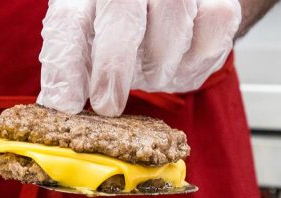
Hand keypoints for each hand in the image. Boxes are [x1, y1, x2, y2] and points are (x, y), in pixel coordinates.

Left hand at [38, 0, 240, 116]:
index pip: (70, 20)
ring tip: (151, 70)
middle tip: (107, 104)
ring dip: (157, 70)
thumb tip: (61, 101)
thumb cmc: (124, 27)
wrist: (174, 8)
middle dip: (113, 64)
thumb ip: (72, 65)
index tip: (64, 104)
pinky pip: (206, 46)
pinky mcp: (219, 9)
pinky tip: (179, 61)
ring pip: (170, 32)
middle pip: (124, 7)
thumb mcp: (89, 39)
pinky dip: (191, 67)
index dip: (66, 66)